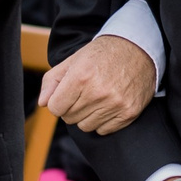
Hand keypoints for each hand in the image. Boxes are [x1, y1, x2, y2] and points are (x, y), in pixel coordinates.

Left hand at [39, 35, 155, 134]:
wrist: (138, 49)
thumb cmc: (102, 55)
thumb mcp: (72, 61)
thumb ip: (52, 81)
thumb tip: (43, 103)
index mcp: (81, 77)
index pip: (55, 108)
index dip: (58, 101)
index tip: (67, 93)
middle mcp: (98, 92)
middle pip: (69, 118)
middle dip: (72, 107)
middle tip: (84, 93)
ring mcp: (115, 104)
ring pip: (86, 126)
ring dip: (87, 115)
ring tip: (97, 98)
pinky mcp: (129, 113)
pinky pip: (104, 130)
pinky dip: (103, 121)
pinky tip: (109, 104)